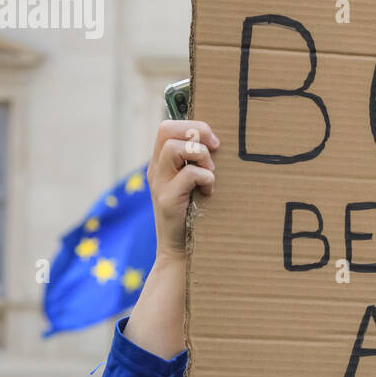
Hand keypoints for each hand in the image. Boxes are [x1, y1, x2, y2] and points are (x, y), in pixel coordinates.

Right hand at [149, 119, 219, 258]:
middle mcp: (156, 170)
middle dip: (196, 133)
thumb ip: (198, 163)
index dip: (193, 125)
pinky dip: (206, 179)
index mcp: (161, 162)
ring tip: (210, 173)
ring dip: (200, 156)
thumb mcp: (194, 184)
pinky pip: (189, 174)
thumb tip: (220, 142)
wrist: (180, 251)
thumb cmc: (194, 214)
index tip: (213, 141)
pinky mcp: (166, 199)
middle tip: (214, 149)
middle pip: (166, 129)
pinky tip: (208, 192)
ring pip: (174, 148)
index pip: (167, 127)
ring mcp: (159, 184)